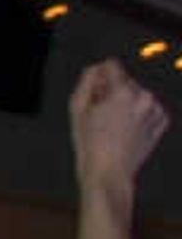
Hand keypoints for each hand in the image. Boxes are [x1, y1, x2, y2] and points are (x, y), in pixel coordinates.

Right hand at [71, 59, 165, 197]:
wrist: (109, 172)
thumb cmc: (90, 144)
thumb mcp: (77, 108)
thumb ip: (87, 80)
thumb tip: (96, 69)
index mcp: (123, 92)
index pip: (112, 66)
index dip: (99, 75)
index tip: (94, 90)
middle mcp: (143, 98)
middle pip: (125, 81)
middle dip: (112, 91)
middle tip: (100, 114)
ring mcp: (155, 111)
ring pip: (137, 95)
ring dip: (126, 103)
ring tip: (112, 125)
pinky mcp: (161, 123)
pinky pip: (148, 109)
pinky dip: (138, 114)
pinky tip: (125, 129)